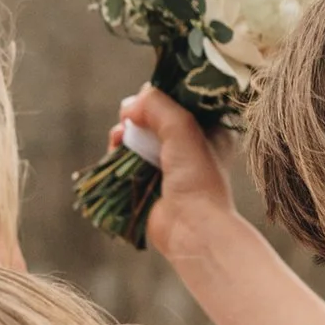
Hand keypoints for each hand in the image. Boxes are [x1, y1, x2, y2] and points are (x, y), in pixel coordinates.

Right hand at [116, 83, 241, 267]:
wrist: (190, 227)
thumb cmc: (196, 175)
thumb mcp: (181, 126)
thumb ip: (155, 104)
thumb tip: (128, 106)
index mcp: (210, 132)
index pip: (182, 103)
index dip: (161, 96)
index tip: (146, 96)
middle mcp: (190, 148)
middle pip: (156, 119)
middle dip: (137, 114)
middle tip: (128, 116)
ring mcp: (168, 168)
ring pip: (139, 139)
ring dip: (124, 133)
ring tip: (119, 136)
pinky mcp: (148, 185)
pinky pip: (128, 161)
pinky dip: (118, 153)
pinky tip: (114, 149)